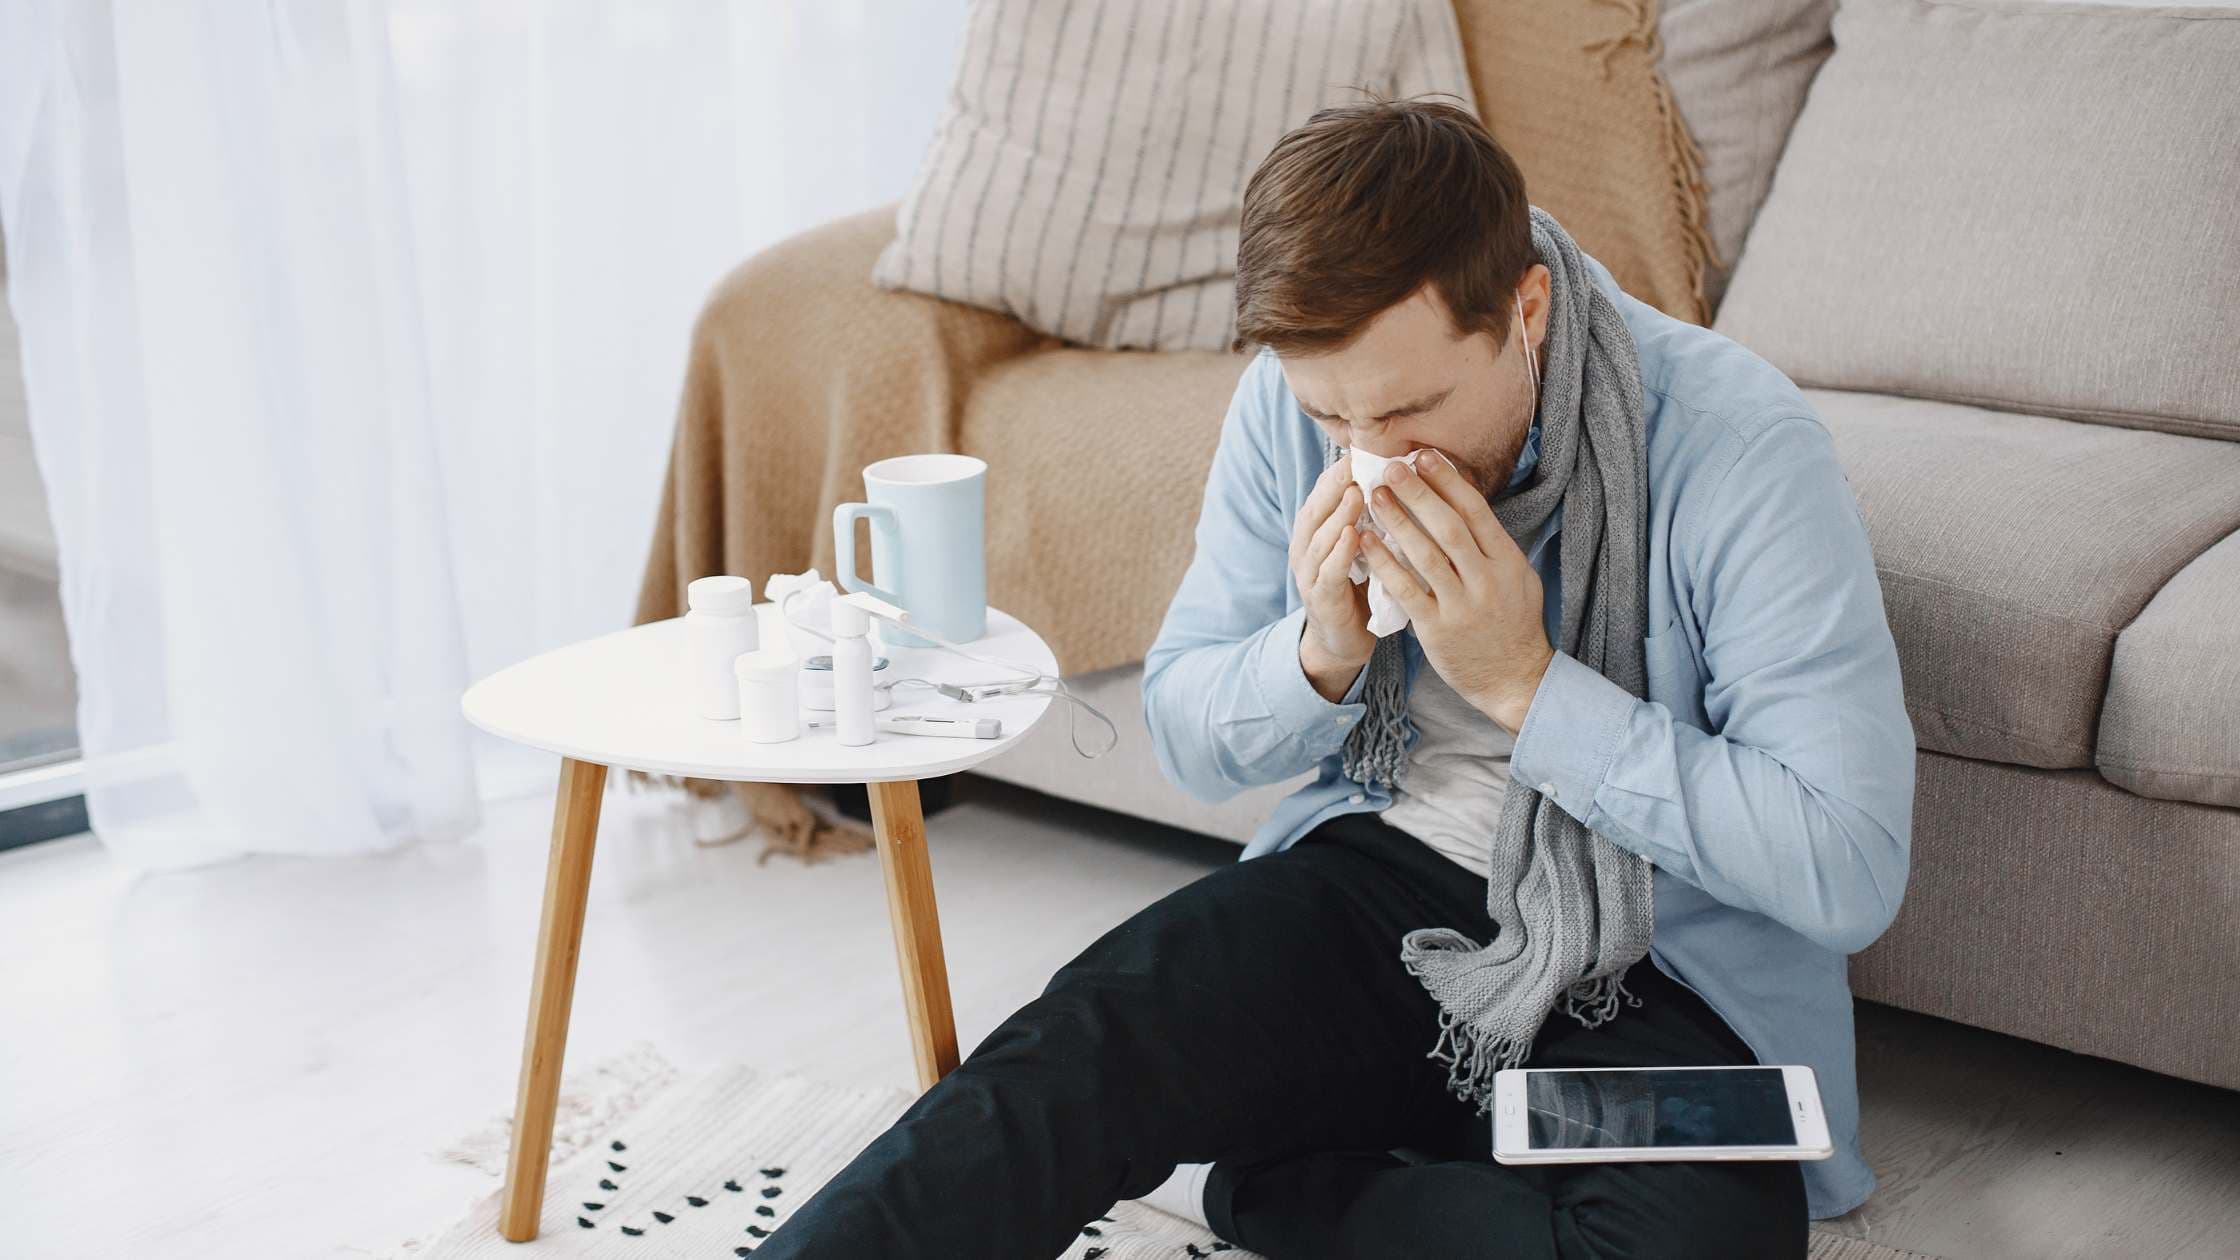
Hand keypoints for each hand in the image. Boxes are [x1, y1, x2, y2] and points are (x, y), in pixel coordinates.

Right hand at [1288, 456, 1374, 693]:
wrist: (1345, 640)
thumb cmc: (1361, 586)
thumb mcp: (1367, 546)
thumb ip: (1373, 517)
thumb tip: (1400, 476)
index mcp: (1317, 532)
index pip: (1325, 494)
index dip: (1342, 471)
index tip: (1364, 450)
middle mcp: (1307, 549)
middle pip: (1316, 509)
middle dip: (1335, 485)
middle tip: (1357, 463)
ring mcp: (1310, 575)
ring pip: (1319, 539)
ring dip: (1337, 515)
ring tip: (1356, 494)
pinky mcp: (1321, 600)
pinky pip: (1328, 573)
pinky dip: (1338, 554)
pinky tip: (1353, 538)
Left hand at [1357, 449, 1552, 731]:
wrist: (1515, 680)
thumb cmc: (1513, 623)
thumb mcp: (1518, 578)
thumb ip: (1494, 544)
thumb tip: (1465, 501)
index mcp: (1508, 561)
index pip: (1476, 511)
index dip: (1448, 481)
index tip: (1425, 455)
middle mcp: (1487, 579)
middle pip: (1448, 526)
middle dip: (1418, 493)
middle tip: (1391, 467)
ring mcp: (1462, 605)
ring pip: (1425, 554)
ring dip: (1397, 521)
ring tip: (1374, 495)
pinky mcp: (1437, 629)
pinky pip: (1407, 590)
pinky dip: (1385, 563)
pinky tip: (1366, 541)